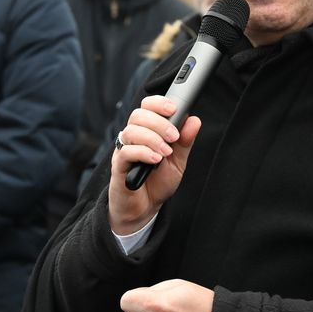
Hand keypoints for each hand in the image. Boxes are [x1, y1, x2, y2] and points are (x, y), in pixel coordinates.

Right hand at [109, 95, 201, 234]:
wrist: (145, 208)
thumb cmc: (158, 182)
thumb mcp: (178, 161)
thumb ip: (185, 141)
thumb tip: (194, 120)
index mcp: (147, 131)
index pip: (147, 106)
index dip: (159, 103)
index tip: (174, 108)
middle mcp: (133, 137)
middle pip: (138, 115)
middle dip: (159, 122)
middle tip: (174, 137)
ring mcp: (124, 150)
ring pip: (131, 131)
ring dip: (153, 138)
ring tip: (166, 153)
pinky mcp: (119, 166)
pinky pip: (126, 152)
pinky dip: (143, 152)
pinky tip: (155, 160)